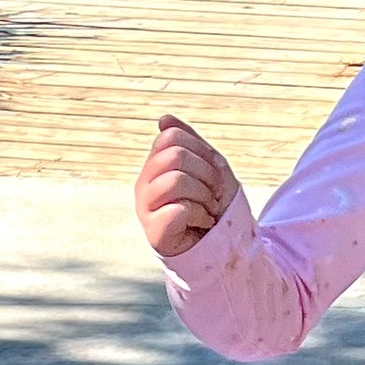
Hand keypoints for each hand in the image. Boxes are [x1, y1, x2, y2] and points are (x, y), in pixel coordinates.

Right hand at [135, 114, 237, 258]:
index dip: (201, 150)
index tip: (214, 171)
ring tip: (208, 210)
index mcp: (155, 165)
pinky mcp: (153, 231)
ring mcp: (145, 207)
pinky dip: (200, 215)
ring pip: (175, 180)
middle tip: (213, 194)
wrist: (219, 245)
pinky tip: (200, 224)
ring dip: (204, 196)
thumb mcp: (209, 167)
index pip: (172, 136)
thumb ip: (189, 142)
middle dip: (206, 174)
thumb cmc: (212, 206)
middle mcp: (144, 183)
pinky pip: (179, 209)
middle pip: (174, 155)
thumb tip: (163, 118)